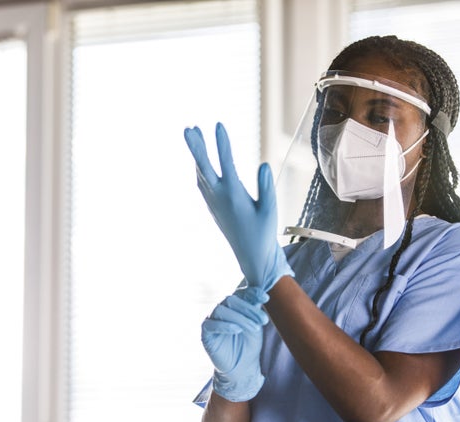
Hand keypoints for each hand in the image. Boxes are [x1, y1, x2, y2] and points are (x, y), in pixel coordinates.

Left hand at [184, 122, 292, 292]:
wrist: (252, 258)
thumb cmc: (264, 234)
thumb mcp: (270, 210)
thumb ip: (266, 187)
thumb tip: (262, 165)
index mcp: (234, 196)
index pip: (226, 163)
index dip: (221, 143)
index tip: (218, 125)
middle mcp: (219, 198)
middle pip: (203, 167)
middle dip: (196, 146)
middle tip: (188, 128)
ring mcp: (213, 203)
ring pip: (201, 173)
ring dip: (197, 154)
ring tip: (194, 134)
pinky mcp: (213, 208)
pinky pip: (202, 183)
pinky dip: (200, 168)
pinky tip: (201, 162)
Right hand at [202, 287, 268, 401]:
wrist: (243, 366)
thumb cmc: (249, 344)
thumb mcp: (255, 324)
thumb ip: (255, 309)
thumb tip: (262, 292)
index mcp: (233, 305)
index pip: (240, 293)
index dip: (252, 293)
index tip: (265, 297)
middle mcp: (221, 309)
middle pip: (231, 300)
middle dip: (249, 309)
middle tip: (263, 320)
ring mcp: (212, 320)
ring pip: (221, 310)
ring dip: (240, 318)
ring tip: (255, 328)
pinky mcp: (205, 333)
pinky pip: (210, 324)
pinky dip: (224, 325)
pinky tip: (237, 330)